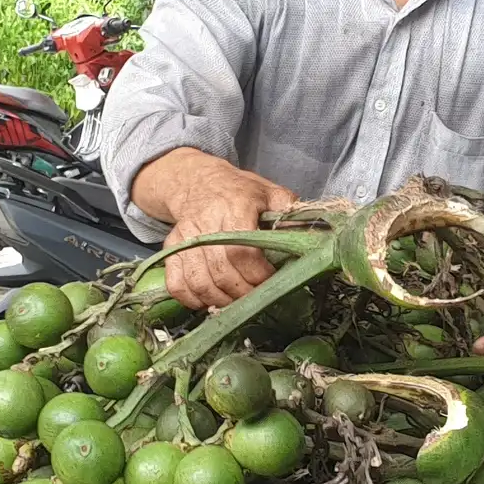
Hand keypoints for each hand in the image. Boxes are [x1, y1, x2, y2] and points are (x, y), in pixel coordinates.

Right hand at [133, 149, 297, 309]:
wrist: (197, 181)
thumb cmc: (239, 192)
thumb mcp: (268, 192)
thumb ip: (289, 212)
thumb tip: (313, 234)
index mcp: (234, 205)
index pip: (242, 251)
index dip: (258, 274)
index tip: (271, 280)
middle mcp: (205, 222)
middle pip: (222, 272)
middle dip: (243, 293)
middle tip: (258, 298)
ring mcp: (185, 237)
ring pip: (199, 282)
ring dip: (221, 300)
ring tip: (237, 302)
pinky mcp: (171, 248)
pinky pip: (176, 284)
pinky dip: (192, 300)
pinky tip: (209, 300)